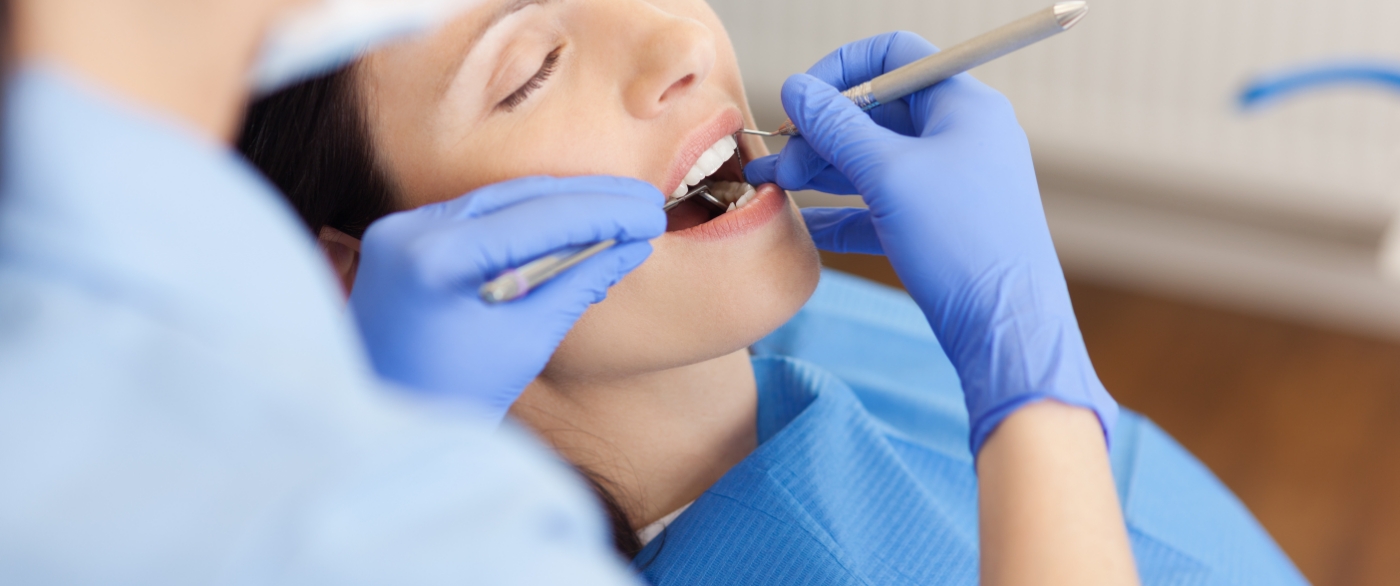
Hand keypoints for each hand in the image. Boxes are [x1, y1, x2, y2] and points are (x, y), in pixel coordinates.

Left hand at [350, 176, 665, 422]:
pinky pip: (476, 218)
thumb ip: (578, 284)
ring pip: (498, 201)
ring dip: (561, 207)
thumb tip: (631, 245)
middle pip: (517, 196)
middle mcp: (409, 230)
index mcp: (435, 258)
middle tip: (647, 202)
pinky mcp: (402, 240)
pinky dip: (526, 222)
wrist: (384, 429)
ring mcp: (400, 231)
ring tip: (620, 211)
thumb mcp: (526, 342)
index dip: (603, 213)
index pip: (538, 217)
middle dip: (588, 199)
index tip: (652, 215)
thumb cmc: (454, 401)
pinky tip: (571, 229)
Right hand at [746, 32, 1115, 453]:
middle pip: (878, 111)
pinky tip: (805, 225)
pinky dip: (842, 210)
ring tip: (773, 185)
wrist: (1006, 330)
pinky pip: (882, 205)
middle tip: (775, 157)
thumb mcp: (889, 176)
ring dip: (822, 169)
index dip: (841, 70)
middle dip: (820, 131)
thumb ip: (836, 128)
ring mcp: (951, 183)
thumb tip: (796, 89)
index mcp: (963, 106)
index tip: (799, 101)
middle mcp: (961, 136)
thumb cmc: (962, 244)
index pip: (895, 56)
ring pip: (875, 160)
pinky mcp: (939, 227)